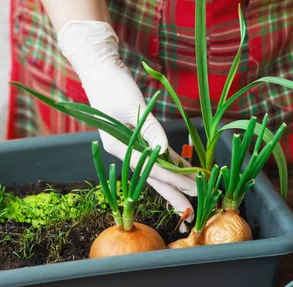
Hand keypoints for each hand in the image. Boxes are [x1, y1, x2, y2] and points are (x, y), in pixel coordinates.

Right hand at [57, 20, 196, 227]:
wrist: (100, 70)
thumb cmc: (112, 86)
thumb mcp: (132, 106)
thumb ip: (150, 129)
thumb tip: (164, 151)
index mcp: (119, 148)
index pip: (151, 168)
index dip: (173, 179)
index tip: (192, 188)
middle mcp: (125, 151)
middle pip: (153, 176)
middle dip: (173, 192)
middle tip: (191, 210)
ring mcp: (131, 146)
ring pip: (157, 168)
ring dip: (174, 180)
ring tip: (192, 194)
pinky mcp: (138, 137)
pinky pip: (158, 154)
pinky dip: (171, 161)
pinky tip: (184, 170)